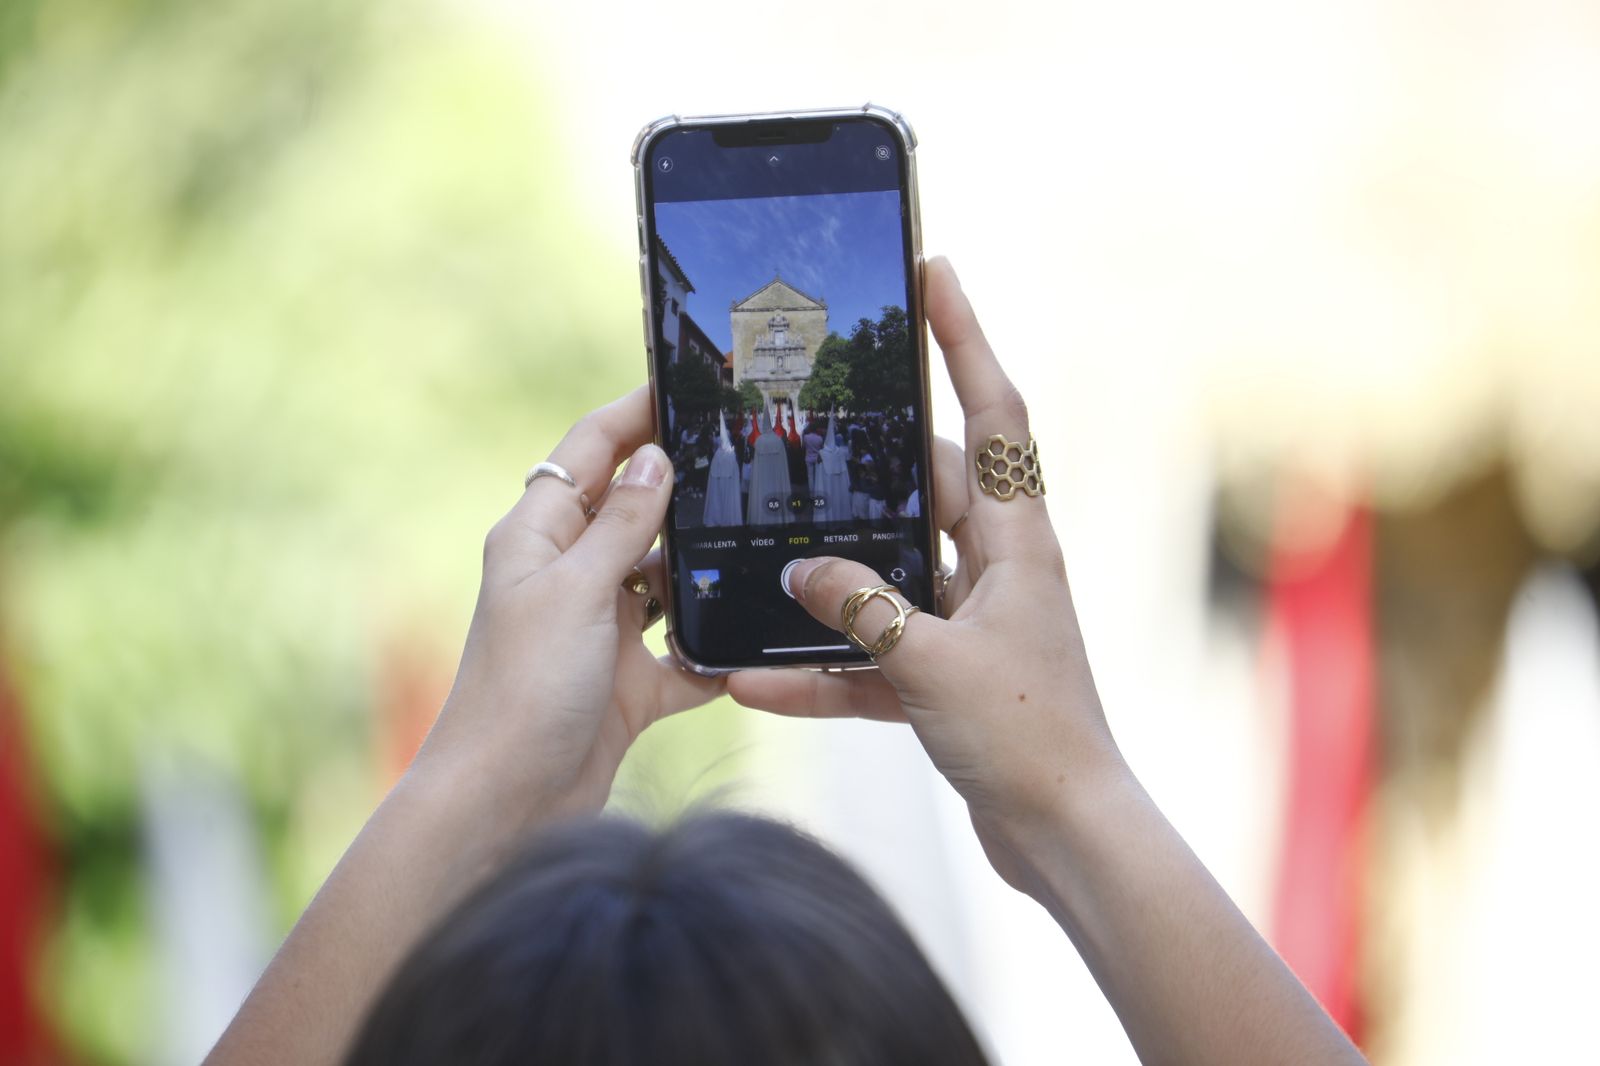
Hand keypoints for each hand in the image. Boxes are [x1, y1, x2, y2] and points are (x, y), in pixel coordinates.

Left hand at [414, 388, 723, 831]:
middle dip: (684, 487)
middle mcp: (569, 577)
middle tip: (749, 454)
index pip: (587, 451)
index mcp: (538, 538)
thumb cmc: (523, 692)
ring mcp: (601, 631)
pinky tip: (752, 639)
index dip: (633, 413)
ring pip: (667, 580)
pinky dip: (713, 651)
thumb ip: (622, 525)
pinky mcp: (630, 684)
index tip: (686, 383)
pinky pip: (685, 653)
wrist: (508, 807)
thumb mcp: (575, 592)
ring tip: (763, 536)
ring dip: (704, 570)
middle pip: (634, 511)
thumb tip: (653, 457)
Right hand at [728, 257, 1124, 888]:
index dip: (965, 336)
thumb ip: (861, 608)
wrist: (1064, 837)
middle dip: (864, 466)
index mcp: (1018, 540)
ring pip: (887, 576)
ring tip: (763, 562)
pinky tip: (758, 681)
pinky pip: (874, 656)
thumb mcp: (933, 662)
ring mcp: (972, 622)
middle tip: (803, 426)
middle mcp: (998, 568)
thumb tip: (798, 569)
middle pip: (926, 488)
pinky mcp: (949, 676)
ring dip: (829, 583)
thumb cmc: (1027, 737)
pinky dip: (825, 667)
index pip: (995, 410)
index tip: (934, 268)